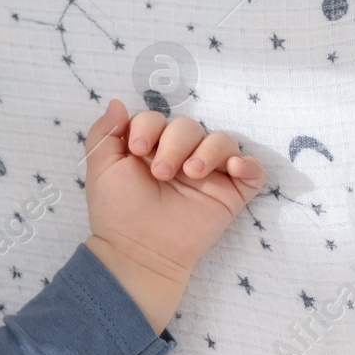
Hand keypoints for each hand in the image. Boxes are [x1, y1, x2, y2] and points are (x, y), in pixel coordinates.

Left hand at [81, 99, 263, 331]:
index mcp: (149, 149)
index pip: (157, 119)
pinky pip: (253, 169)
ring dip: (208, 150)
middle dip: (174, 142)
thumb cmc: (118, 211)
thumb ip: (104, 134)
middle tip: (161, 173)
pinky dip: (248, 164)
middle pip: (188, 126)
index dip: (148, 127)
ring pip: (222, 141)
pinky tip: (233, 169)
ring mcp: (208, 174)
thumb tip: (117, 103)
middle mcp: (180, 157)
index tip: (137, 149)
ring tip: (191, 174)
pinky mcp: (231, 193)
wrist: (139, 250)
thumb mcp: (101, 169)